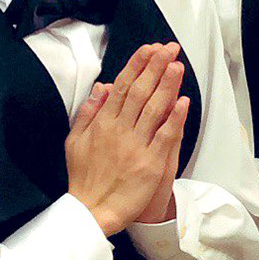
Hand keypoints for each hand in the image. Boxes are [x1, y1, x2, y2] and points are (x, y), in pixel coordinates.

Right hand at [66, 43, 188, 236]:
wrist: (92, 211)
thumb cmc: (85, 178)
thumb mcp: (75, 141)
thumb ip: (89, 112)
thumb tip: (102, 87)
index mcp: (102, 123)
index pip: (123, 87)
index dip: (137, 65)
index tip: (150, 49)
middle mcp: (119, 130)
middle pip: (140, 92)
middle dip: (155, 67)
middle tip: (169, 48)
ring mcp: (136, 146)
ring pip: (154, 109)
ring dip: (166, 85)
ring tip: (177, 65)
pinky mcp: (150, 163)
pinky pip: (165, 136)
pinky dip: (174, 118)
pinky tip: (183, 102)